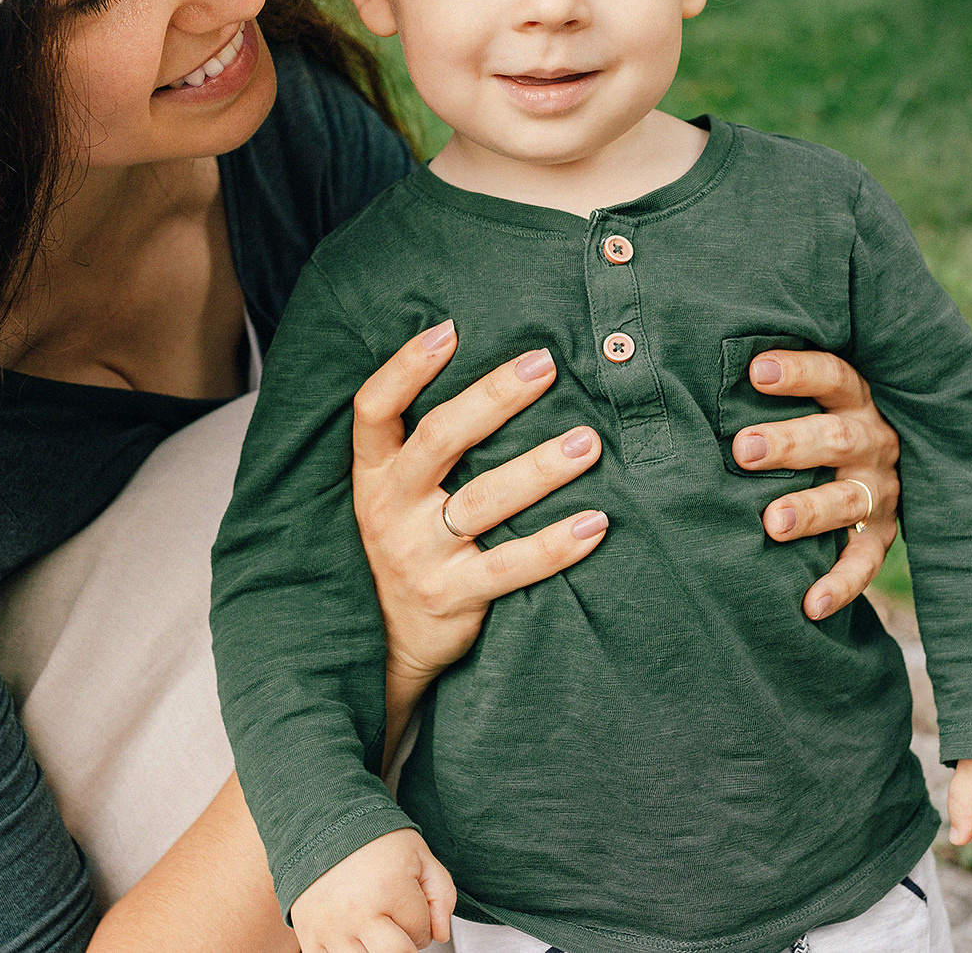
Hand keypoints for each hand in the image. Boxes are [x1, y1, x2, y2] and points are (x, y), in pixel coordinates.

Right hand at [289, 828, 455, 952]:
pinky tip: (350, 934)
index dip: (422, 922)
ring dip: (376, 949)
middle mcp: (359, 912)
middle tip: (396, 925)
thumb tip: (441, 933)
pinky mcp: (310, 936)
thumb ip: (441, 894)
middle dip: (404, 944)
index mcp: (390, 889)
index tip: (408, 905)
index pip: (422, 934)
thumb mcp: (418, 854)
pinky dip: (346, 952)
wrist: (322, 826)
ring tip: (372, 925)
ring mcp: (332, 928)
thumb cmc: (372, 839)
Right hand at [351, 322, 607, 699]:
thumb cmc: (408, 542)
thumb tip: (498, 373)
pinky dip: (556, 544)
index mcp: (374, 473)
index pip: (374, 409)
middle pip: (439, 440)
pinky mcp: (453, 596)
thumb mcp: (394, 491)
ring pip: (483, 501)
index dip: (405, 367)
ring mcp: (419, 554)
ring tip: (588, 441)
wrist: (389, 643)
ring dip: (539, 468)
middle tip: (546, 364)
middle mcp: (389, 508)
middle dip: (495, 398)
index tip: (450, 329)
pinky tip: (597, 523)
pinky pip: (511, 566)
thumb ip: (424, 443)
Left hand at [736, 350, 902, 619]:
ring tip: (772, 523)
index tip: (755, 371)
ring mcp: (879, 489)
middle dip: (790, 444)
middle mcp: (871, 440)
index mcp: (852, 398)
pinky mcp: (882, 533)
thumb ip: (753, 381)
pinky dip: (841, 584)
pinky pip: (865, 562)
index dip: (798, 372)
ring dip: (811, 511)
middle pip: (834, 438)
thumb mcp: (797, 393)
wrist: (878, 461)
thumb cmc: (809, 417)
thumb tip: (658, 353)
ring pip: (848, 499)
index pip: (832, 376)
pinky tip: (811, 604)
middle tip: (743, 450)